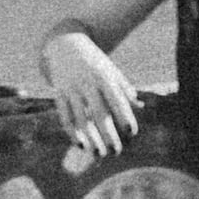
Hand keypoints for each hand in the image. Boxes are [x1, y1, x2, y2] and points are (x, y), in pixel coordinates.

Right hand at [42, 29, 143, 159]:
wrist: (65, 44)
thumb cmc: (94, 62)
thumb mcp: (111, 70)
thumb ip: (124, 88)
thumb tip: (140, 106)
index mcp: (104, 77)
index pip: (116, 100)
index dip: (124, 116)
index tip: (132, 133)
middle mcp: (87, 84)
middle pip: (99, 113)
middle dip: (108, 134)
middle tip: (116, 152)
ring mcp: (71, 89)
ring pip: (80, 119)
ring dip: (90, 138)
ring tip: (99, 155)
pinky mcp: (58, 94)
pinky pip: (64, 116)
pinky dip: (72, 132)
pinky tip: (81, 145)